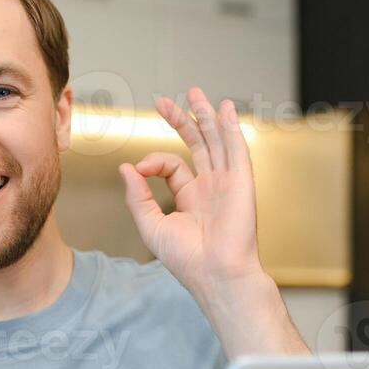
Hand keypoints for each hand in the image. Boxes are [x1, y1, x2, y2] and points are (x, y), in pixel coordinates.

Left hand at [118, 87, 264, 299]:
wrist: (216, 274)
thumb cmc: (187, 260)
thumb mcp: (152, 225)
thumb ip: (137, 196)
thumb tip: (126, 168)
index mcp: (191, 198)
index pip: (173, 165)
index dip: (154, 160)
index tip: (140, 168)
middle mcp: (211, 187)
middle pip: (198, 144)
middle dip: (183, 120)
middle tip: (166, 102)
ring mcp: (228, 183)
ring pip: (217, 141)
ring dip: (207, 116)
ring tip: (196, 94)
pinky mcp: (242, 183)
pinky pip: (237, 149)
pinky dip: (231, 128)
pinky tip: (225, 109)